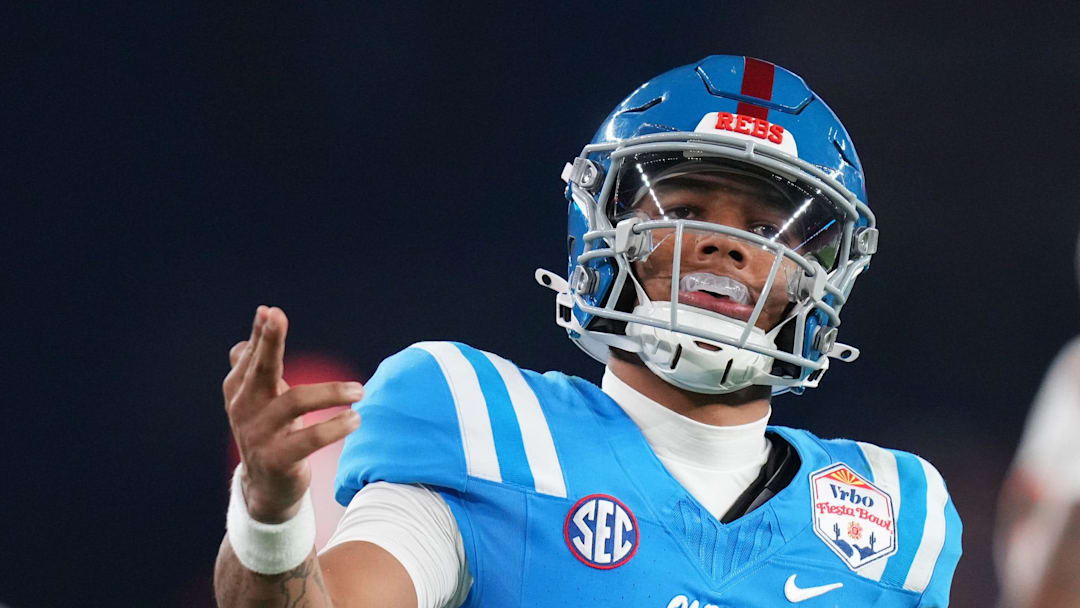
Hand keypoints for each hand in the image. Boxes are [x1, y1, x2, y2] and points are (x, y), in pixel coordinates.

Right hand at [223, 306, 362, 522]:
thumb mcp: (259, 400)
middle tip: (278, 316)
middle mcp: (245, 409)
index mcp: (240, 390)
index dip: (262, 334)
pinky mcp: (277, 459)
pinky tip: (355, 419)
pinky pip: (309, 440)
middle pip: (262, 370)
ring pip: (294, 402)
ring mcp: (259, 435)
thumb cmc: (268, 432)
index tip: (270, 311)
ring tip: (359, 390)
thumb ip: (256, 367)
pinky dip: (334, 427)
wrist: (265, 488)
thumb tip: (250, 333)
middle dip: (269, 342)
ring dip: (330, 392)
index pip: (252, 357)